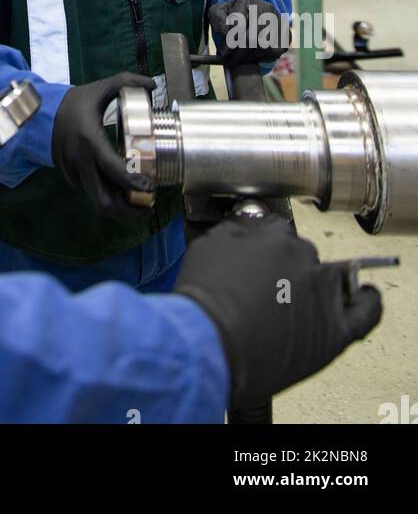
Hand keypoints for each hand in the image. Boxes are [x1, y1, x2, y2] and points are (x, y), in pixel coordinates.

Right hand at [51, 72, 156, 223]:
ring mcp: (72, 172)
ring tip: (139, 203)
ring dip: (118, 206)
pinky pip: (90, 192)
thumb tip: (152, 84)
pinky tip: (120, 191)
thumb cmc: (75, 102)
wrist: (40, 113)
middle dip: (128, 211)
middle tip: (148, 209)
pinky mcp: (68, 177)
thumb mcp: (100, 88)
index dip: (134, 184)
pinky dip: (106, 195)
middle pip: (104, 201)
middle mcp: (80, 162)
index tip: (151, 189)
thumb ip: (127, 81)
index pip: (115, 171)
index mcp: (90, 141)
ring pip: (98, 200)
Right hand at [175, 214, 381, 406]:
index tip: (264, 263)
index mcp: (275, 237)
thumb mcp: (207, 247)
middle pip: (304, 256)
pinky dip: (367, 302)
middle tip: (269, 293)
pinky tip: (364, 297)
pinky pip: (365, 311)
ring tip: (300, 305)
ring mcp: (323, 292)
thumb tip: (245, 230)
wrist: (210, 343)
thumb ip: (235, 232)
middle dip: (288, 271)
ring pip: (331, 279)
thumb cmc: (204, 302)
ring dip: (317, 288)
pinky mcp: (335, 329)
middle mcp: (303, 257)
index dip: (269, 251)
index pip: (280, 234)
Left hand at [208, 0, 288, 66]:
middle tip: (228, 62)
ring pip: (263, 47)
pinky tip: (252, 57)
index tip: (222, 54)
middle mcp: (266, 8)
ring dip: (248, 58)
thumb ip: (218, 19)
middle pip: (252, 38)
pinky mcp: (286, 33)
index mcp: (248, 1)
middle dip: (238, 54)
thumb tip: (226, 31)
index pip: (239, 24)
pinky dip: (262, 58)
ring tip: (237, 60)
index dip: (230, 42)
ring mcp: (278, 21)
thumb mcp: (219, 12)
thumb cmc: (232, 15)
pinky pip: (275, 52)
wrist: (251, 13)